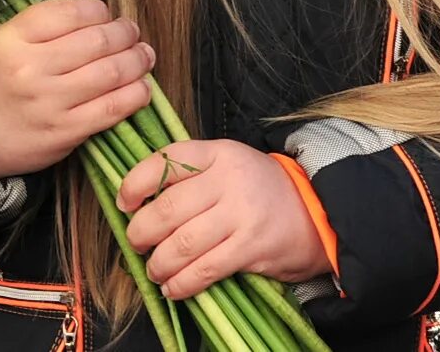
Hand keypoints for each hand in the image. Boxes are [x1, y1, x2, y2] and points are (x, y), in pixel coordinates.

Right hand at [0, 0, 156, 177]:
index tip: (106, 15)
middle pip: (97, 41)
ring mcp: (49, 103)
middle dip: (125, 33)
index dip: (98, 10)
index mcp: (12, 40)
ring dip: (138, 60)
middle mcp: (30, 69)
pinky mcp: (65, 132)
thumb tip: (97, 14)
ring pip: (111, 73)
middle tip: (132, 32)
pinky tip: (141, 87)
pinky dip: (135, 95)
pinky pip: (112, 108)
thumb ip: (43, 24)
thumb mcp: (2, 40)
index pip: (70, 13)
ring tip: (144, 55)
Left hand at [116, 140, 330, 298]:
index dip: (135, 184)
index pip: (166, 161)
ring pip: (183, 243)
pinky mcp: (251, 247)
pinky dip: (182, 283)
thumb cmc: (259, 190)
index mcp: (218, 153)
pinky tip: (174, 287)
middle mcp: (229, 179)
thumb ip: (190, 176)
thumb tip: (139, 203)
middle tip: (135, 243)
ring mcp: (241, 213)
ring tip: (154, 269)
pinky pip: (205, 269)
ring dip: (159, 263)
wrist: (315, 212)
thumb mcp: (228, 165)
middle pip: (168, 208)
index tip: (124, 203)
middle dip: (141, 232)